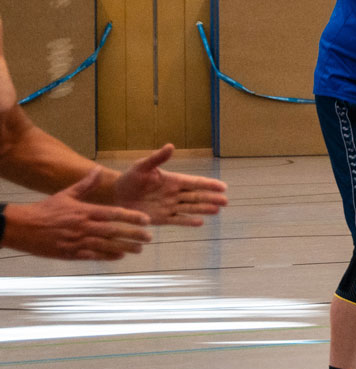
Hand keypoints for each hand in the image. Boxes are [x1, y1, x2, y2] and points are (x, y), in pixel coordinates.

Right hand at [5, 168, 151, 259]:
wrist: (21, 227)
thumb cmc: (45, 210)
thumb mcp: (65, 194)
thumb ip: (85, 184)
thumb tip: (98, 169)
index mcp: (84, 211)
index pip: (113, 214)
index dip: (131, 217)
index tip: (146, 220)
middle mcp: (83, 226)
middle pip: (114, 231)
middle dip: (133, 235)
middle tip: (149, 238)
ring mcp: (77, 241)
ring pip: (106, 245)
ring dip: (124, 248)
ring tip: (138, 249)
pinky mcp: (70, 253)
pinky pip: (92, 256)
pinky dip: (107, 256)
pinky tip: (119, 257)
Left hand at [111, 144, 228, 225]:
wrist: (117, 195)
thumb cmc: (130, 178)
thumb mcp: (142, 166)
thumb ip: (157, 158)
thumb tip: (171, 146)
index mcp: (173, 180)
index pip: (195, 183)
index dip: (209, 184)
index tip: (223, 187)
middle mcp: (175, 194)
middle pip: (197, 196)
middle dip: (211, 198)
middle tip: (225, 201)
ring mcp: (170, 207)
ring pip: (190, 208)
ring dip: (204, 209)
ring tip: (216, 211)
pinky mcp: (162, 218)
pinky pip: (178, 220)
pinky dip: (188, 221)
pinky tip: (200, 222)